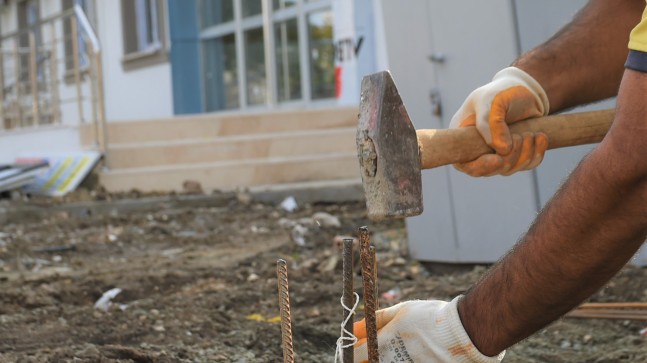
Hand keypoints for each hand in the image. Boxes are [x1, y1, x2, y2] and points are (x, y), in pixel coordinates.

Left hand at [353, 297, 503, 361]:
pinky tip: (415, 356)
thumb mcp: (401, 312)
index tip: (357, 347)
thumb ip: (376, 320)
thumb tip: (355, 326)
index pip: (354, 356)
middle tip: (380, 349)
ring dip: (387, 360)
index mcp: (383, 346)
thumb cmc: (431, 318)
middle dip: (369, 357)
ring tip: (403, 350)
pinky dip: (403, 362)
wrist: (465, 333)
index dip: (352, 351)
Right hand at [449, 67, 549, 175]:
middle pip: (489, 170)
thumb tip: (501, 150)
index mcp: (463, 137)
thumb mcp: (491, 101)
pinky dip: (536, 153)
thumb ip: (491, 124)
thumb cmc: (501, 91)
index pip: (464, 163)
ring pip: (509, 169)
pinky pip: (525, 165)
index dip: (479, 167)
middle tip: (521, 137)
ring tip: (531, 133)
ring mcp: (496, 153)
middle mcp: (476, 148)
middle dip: (509, 158)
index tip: (497, 159)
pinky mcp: (515, 154)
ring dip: (524, 154)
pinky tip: (540, 137)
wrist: (525, 88)